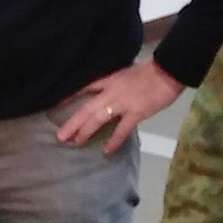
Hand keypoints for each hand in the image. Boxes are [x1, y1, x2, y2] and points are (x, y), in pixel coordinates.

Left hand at [53, 58, 181, 154]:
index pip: (84, 88)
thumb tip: (106, 95)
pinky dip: (114, 141)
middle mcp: (111, 91)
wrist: (167, 71)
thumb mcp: (126, 73)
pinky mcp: (136, 112)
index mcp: (109, 80)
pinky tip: (106, 151)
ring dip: (85, 131)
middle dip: (72, 123)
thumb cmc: (149, 71)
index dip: (69, 97)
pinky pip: (121, 130)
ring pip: (98, 118)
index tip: (55, 107)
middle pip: (86, 108)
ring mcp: (123, 103)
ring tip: (74, 142)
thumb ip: (114, 84)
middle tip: (60, 136)